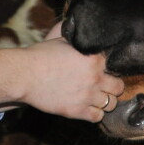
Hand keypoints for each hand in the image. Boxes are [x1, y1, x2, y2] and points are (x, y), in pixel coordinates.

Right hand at [0, 38, 123, 122]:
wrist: (24, 75)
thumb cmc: (40, 55)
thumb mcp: (62, 40)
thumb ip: (78, 39)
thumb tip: (81, 27)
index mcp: (94, 59)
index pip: (115, 64)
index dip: (108, 66)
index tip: (103, 69)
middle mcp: (95, 78)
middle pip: (119, 86)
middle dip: (112, 85)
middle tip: (103, 84)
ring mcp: (88, 96)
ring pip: (111, 104)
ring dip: (104, 100)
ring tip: (95, 96)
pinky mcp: (78, 111)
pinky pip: (98, 117)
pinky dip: (94, 113)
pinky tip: (86, 106)